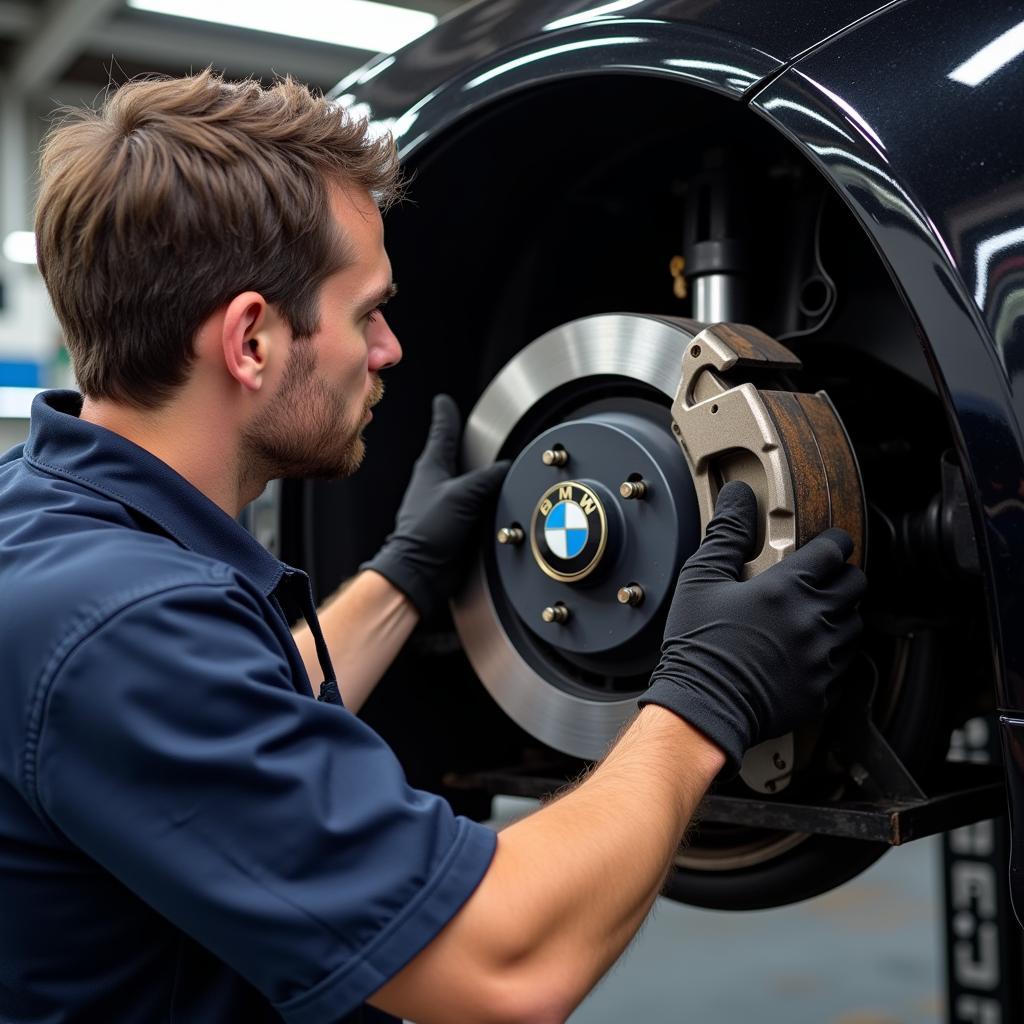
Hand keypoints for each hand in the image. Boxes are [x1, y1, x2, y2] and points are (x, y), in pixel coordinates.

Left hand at [361, 395, 509, 617]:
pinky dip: (484, 500)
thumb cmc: (429, 532)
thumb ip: (488, 478)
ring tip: (494, 465)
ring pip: (467, 481)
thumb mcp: (464, 494)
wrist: (423, 571)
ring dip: (479, 475)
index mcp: (432, 467)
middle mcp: (436, 482)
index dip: (446, 414)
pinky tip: (494, 501)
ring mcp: (445, 503)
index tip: (444, 401)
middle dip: (466, 443)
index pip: (442, 432)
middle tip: (474, 430)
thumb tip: (506, 468)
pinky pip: (474, 505)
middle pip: (455, 455)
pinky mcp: (455, 524)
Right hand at [640, 480, 865, 772]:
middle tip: (822, 578)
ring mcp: (822, 657)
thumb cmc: (699, 646)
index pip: (834, 550)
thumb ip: (727, 533)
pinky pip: (845, 663)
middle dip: (841, 576)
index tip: (825, 545)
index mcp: (786, 588)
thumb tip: (738, 497)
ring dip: (839, 615)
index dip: (832, 542)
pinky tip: (808, 651)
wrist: (702, 706)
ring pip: (854, 624)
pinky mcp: (823, 688)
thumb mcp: (702, 579)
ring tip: (814, 615)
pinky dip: (832, 653)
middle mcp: (813, 620)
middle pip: (855, 584)